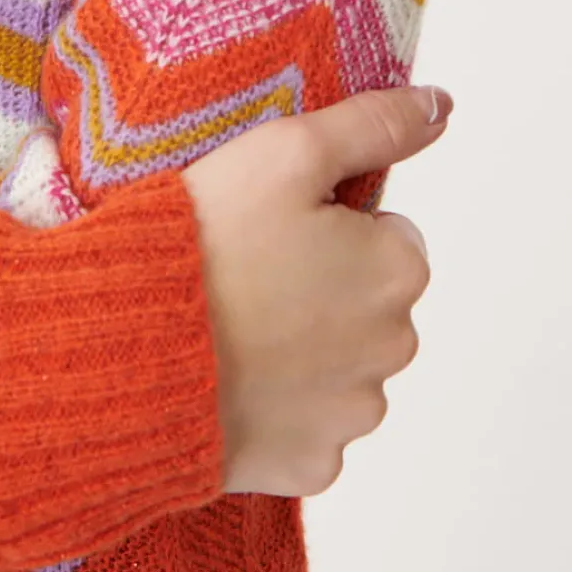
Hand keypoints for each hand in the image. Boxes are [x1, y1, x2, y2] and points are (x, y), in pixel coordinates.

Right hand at [181, 85, 450, 496]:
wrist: (129, 350)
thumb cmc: (204, 242)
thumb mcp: (287, 151)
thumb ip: (374, 123)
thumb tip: (441, 106)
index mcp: (399, 269)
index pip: (385, 236)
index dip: (326, 226)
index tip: (272, 230)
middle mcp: (394, 348)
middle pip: (366, 304)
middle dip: (321, 289)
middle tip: (246, 274)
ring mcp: (353, 415)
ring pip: (339, 368)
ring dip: (301, 351)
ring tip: (231, 327)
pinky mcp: (311, 466)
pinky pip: (305, 428)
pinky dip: (276, 410)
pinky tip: (229, 382)